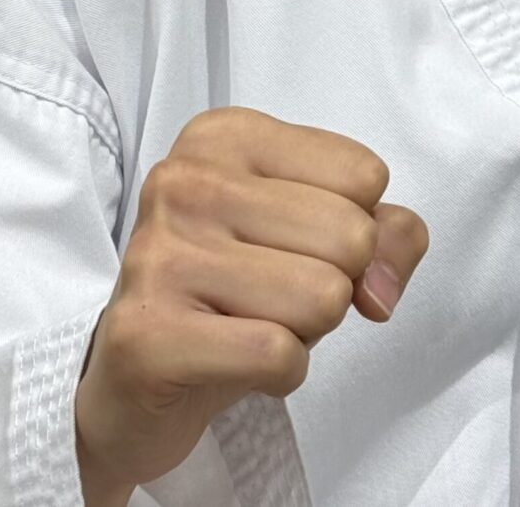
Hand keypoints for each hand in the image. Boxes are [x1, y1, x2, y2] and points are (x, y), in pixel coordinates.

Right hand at [74, 107, 429, 495]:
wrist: (133, 384)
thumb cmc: (235, 296)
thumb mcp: (318, 240)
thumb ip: (386, 237)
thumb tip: (383, 288)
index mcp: (226, 136)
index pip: (365, 176)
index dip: (354, 231)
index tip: (294, 248)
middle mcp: (185, 180)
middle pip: (349, 237)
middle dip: (333, 285)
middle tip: (272, 297)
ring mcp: (160, 253)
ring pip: (321, 298)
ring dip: (305, 333)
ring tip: (251, 326)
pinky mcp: (147, 333)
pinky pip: (278, 355)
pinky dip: (280, 374)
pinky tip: (235, 364)